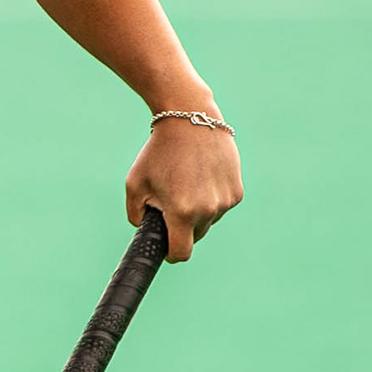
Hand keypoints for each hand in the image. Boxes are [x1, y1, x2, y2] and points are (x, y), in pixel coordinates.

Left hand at [124, 116, 243, 260]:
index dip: (171, 253)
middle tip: (173, 201)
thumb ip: (136, 215)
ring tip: (188, 183)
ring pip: (210, 221)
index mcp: (182, 212)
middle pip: (195, 236)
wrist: (190, 118)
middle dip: (183, 227)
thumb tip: (146, 231)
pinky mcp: (237, 191)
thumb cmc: (159, 152)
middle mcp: (208, 210)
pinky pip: (222, 206)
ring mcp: (225, 201)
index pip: (181, 252)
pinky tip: (203, 177)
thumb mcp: (135, 184)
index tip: (167, 247)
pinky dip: (213, 199)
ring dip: (199, 211)